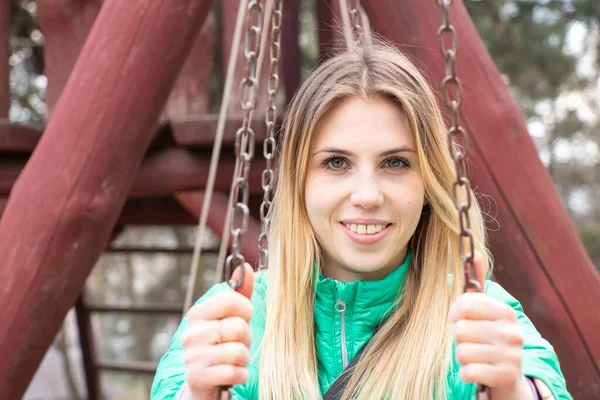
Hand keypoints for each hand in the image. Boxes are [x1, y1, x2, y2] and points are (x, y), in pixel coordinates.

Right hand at [182, 263, 254, 399]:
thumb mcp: (232, 317)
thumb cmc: (222, 344)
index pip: (229, 300)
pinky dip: (240, 375)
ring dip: (244, 359)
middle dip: (246, 338)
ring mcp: (192, 357)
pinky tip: (232, 374)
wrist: (204, 382)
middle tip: (238, 343)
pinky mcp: (197, 378)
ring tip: (234, 359)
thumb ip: (240, 293)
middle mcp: (191, 333)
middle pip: (238, 327)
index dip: (245, 309)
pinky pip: (234, 373)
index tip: (243, 318)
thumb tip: (244, 265)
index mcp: (198, 314)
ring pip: (238, 352)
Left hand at [450, 251, 533, 399]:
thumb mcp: (486, 312)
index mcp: (505, 312)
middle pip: (460, 330)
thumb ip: (478, 284)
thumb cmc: (489, 339)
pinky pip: (468, 371)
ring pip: (462, 352)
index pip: (464, 304)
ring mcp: (511, 355)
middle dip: (459, 339)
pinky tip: (478, 371)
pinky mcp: (506, 376)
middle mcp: (512, 332)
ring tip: (477, 357)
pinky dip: (467, 373)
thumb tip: (475, 253)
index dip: (456, 314)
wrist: (509, 379)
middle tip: (473, 342)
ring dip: (463, 357)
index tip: (462, 320)